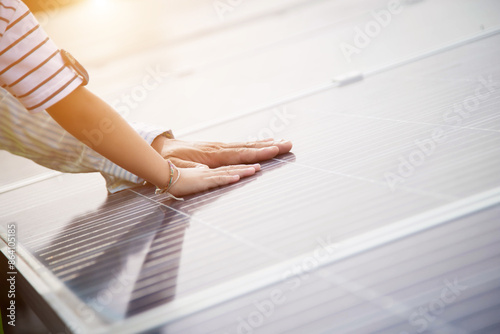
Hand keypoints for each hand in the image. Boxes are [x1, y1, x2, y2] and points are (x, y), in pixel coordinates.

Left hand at [151, 137, 291, 167]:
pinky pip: (239, 146)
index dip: (257, 153)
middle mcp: (218, 149)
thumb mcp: (176, 168)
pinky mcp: (217, 148)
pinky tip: (262, 144)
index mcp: (212, 155)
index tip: (274, 151)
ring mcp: (219, 147)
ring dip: (264, 143)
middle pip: (248, 147)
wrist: (159, 149)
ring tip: (282, 142)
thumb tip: (205, 169)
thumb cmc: (167, 162)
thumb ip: (193, 170)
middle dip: (269, 146)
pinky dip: (253, 144)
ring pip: (245, 145)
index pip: (239, 154)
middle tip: (289, 143)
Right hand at [166, 164, 260, 196]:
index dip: (246, 163)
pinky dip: (226, 178)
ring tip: (257, 169)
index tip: (259, 162)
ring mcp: (207, 175)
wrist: (161, 174)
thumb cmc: (175, 177)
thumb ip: (201, 174)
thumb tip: (206, 172)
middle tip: (268, 157)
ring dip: (243, 170)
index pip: (232, 166)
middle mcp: (211, 169)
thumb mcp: (193, 177)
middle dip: (252, 162)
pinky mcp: (200, 181)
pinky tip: (236, 177)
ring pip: (228, 171)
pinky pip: (215, 179)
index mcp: (211, 169)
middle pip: (235, 165)